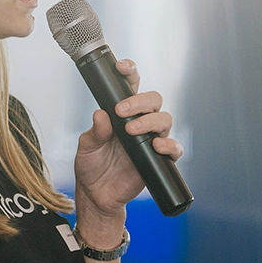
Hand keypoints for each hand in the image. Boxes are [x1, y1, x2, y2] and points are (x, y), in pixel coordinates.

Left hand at [73, 58, 183, 226]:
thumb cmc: (91, 166)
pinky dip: (169, 146)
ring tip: (132, 131)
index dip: (130, 72)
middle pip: (153, 99)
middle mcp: (140, 122)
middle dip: (139, 101)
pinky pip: (174, 148)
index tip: (122, 67)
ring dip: (150, 121)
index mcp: (122, 113)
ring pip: (165, 119)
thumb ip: (94, 132)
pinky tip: (156, 146)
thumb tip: (101, 114)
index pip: (131, 86)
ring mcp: (151, 139)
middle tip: (121, 112)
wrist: (97, 195)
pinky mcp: (159, 159)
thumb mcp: (86, 147)